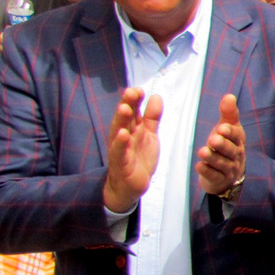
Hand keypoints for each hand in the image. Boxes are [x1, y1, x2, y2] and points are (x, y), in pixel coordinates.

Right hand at [103, 88, 162, 213]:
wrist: (131, 185)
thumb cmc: (138, 157)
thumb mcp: (149, 135)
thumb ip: (152, 117)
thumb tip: (156, 97)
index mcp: (131, 129)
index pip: (132, 111)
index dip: (134, 100)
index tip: (139, 89)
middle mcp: (123, 137)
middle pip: (124, 118)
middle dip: (127, 104)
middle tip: (131, 91)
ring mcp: (120, 150)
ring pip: (118, 132)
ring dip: (121, 120)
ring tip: (124, 108)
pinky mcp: (121, 164)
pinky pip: (119, 153)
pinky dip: (120, 144)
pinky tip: (122, 135)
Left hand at [196, 94, 245, 195]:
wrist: (228, 175)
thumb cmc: (226, 147)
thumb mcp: (227, 129)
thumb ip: (228, 114)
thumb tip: (229, 95)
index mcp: (238, 141)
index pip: (237, 136)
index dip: (230, 132)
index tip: (221, 127)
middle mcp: (236, 155)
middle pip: (230, 150)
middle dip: (222, 145)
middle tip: (213, 139)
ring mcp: (228, 169)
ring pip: (222, 163)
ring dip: (212, 158)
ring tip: (202, 151)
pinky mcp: (219, 180)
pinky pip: (214, 176)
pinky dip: (207, 171)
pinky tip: (199, 166)